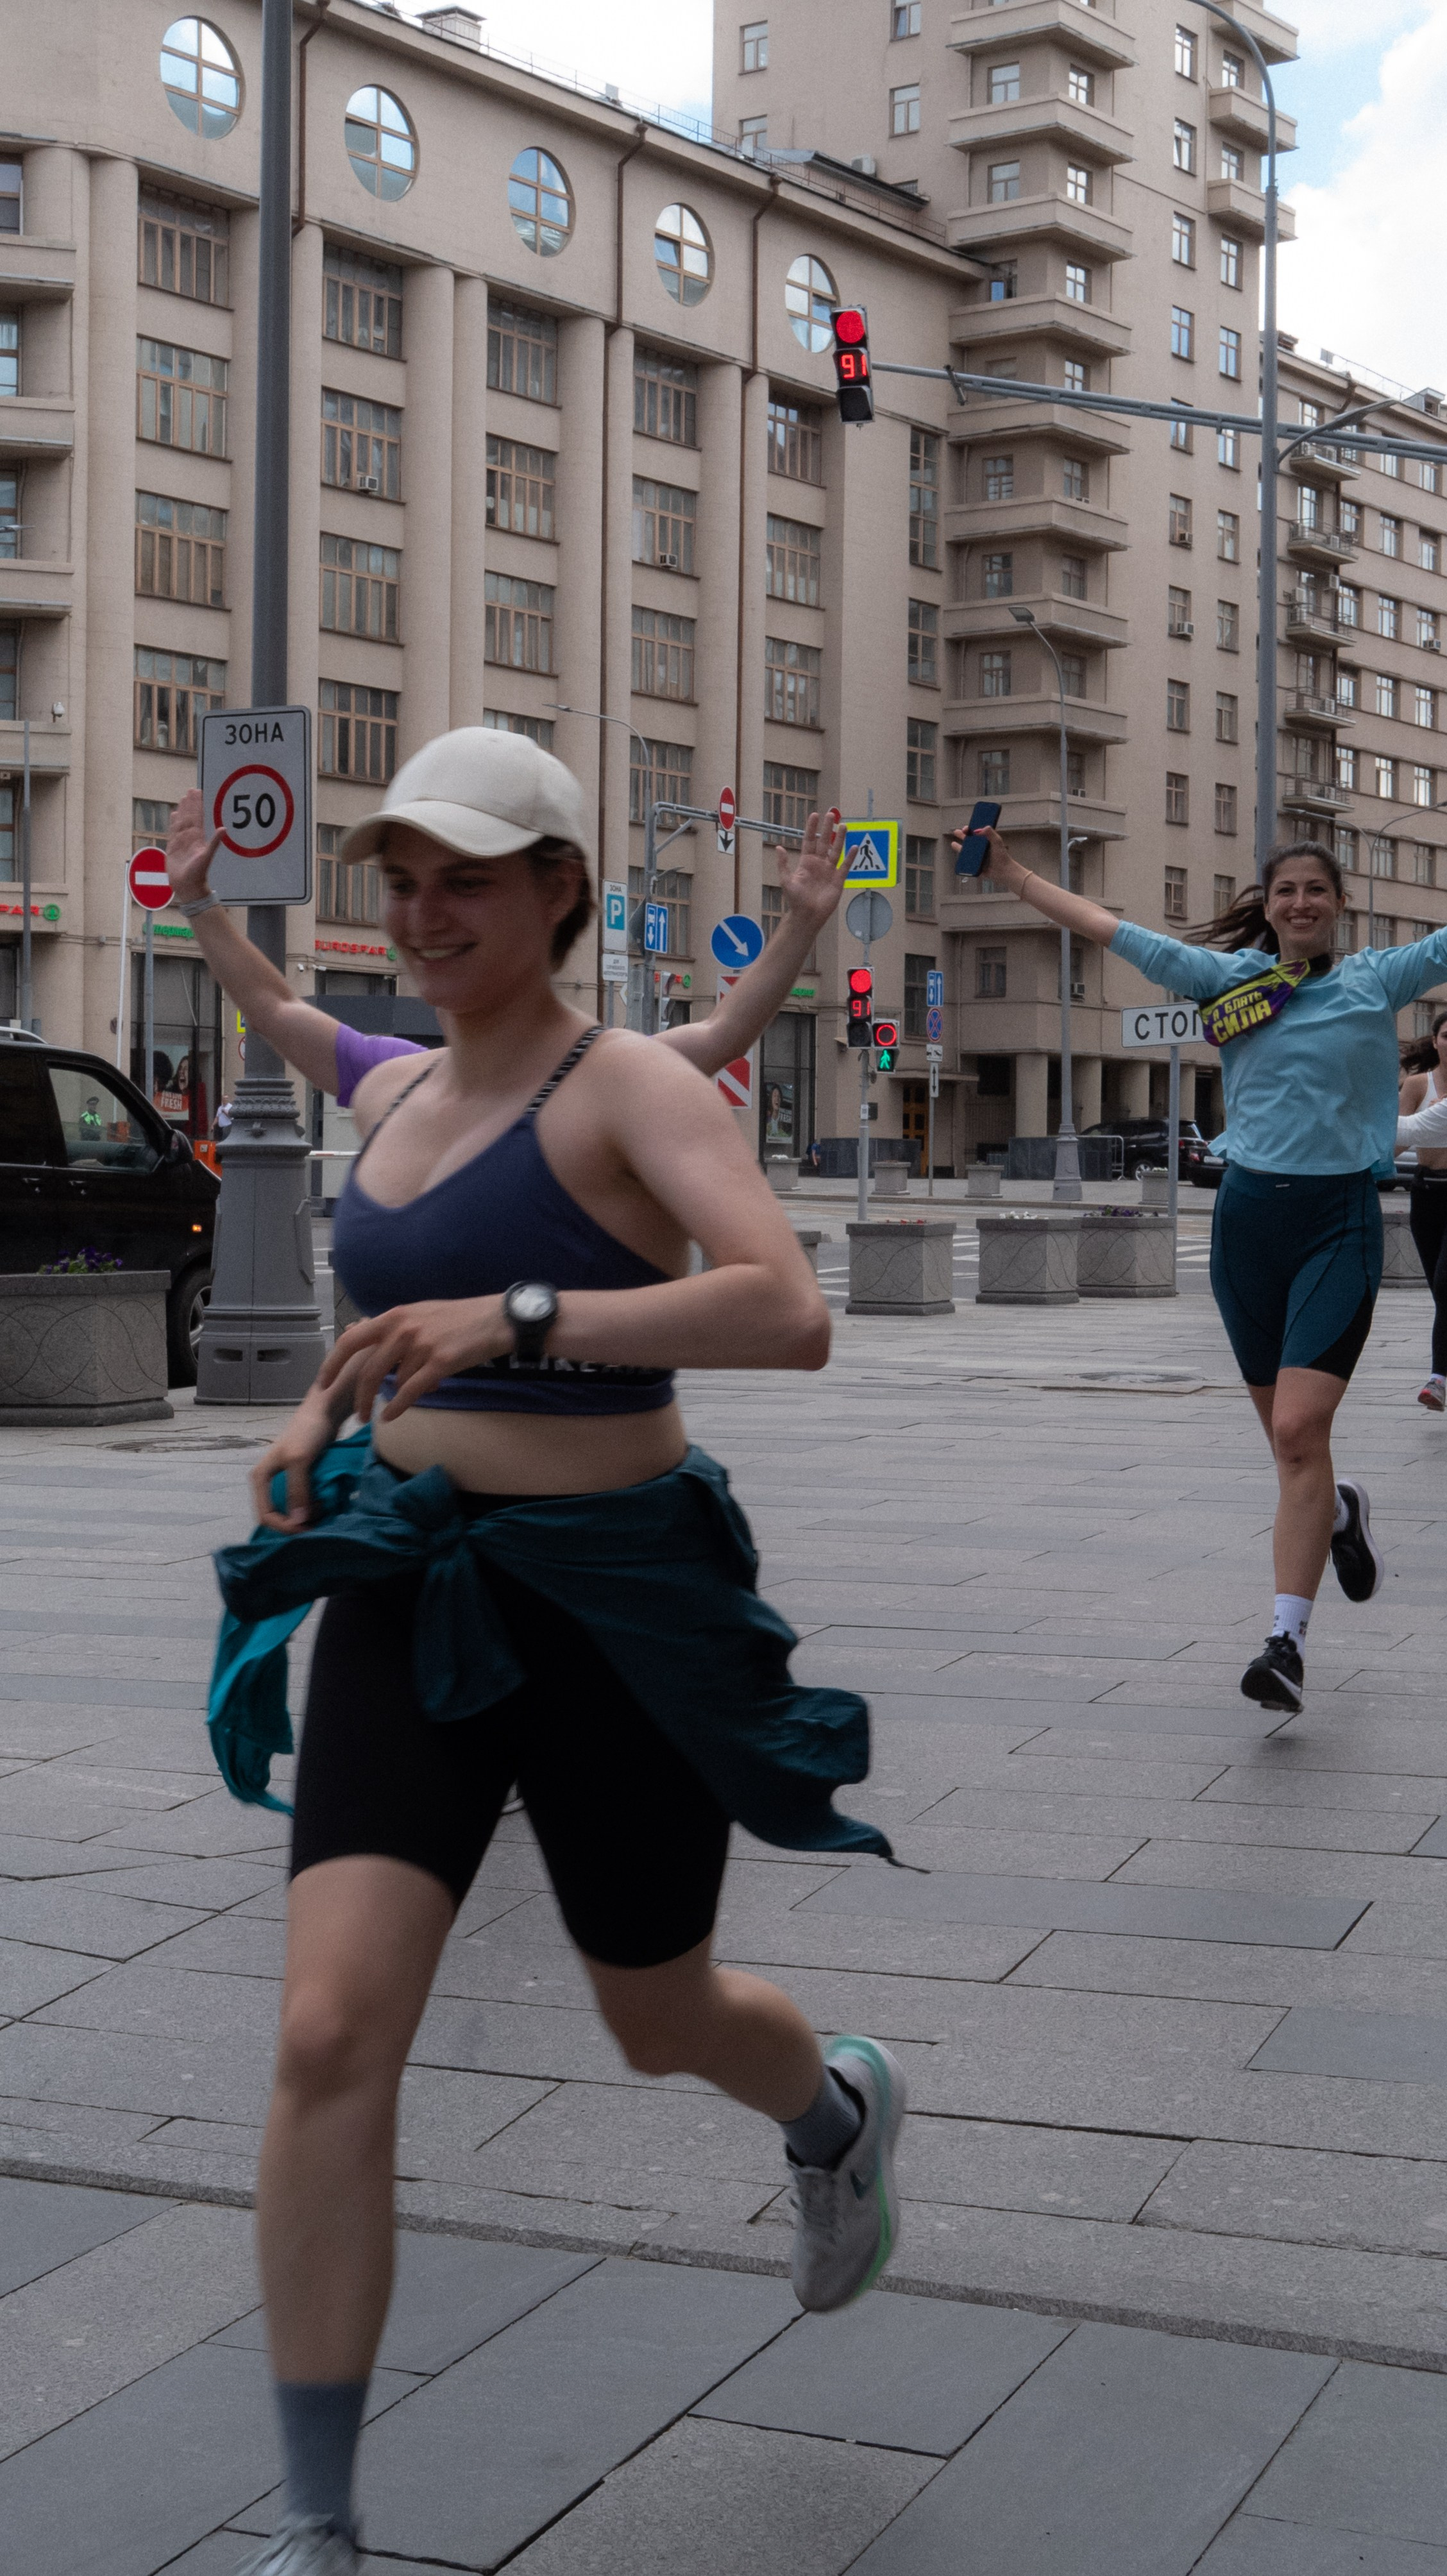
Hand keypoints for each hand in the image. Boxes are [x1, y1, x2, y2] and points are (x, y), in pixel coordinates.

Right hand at [166, 786, 222, 904]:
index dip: (198, 805)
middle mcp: (191, 838)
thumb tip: (224, 828)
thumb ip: (215, 842)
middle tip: (191, 790)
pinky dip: (174, 823)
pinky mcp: (173, 847)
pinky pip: (173, 831)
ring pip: (182, 822)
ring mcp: (182, 842)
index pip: (198, 817)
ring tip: (183, 798)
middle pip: (190, 817)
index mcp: (199, 839)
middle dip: (191, 804)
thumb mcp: (207, 856)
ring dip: (183, 810)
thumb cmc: (198, 874)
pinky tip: (174, 814)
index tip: (198, 793)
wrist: (188, 886)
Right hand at [248, 1406, 337, 1532]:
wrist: (324, 1413)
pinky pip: (303, 1503)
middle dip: (297, 1523)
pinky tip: (326, 1503)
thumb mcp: (300, 1460)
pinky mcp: (300, 1480)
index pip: (266, 1516)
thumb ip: (297, 1490)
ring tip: (324, 1507)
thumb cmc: (307, 1432)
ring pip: (293, 1511)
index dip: (285, 1527)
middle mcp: (268, 1483)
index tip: (307, 1529)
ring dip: (308, 1516)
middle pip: (279, 1516)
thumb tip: (298, 1522)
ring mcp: (284, 1482)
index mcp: (260, 1479)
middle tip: (319, 1519)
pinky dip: (314, 1508)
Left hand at [318, 1297, 512, 1421]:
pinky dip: (398, 1407)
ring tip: (393, 1408)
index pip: (352, 1340)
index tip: (324, 1382)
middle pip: (368, 1370)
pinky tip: (390, 1416)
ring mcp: (421, 1345)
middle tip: (356, 1415)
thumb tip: (380, 1359)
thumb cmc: (460, 1319)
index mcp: (395, 1316)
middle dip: (359, 1396)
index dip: (333, 1363)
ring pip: (394, 1383)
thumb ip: (397, 1332)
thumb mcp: (421, 1316)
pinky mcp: (439, 1363)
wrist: (496, 1319)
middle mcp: (403, 1329)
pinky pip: (410, 1391)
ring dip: (393, 1399)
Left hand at [775, 808, 845, 932]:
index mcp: (806, 862)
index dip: (812, 828)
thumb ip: (783, 864)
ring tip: (844, 825)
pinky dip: (850, 857)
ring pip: (836, 850)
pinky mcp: (838, 880)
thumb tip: (778, 847)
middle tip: (832, 814)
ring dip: (840, 838)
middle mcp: (818, 863)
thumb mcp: (786, 881)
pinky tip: (854, 847)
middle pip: (824, 841)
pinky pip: (846, 866)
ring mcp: (829, 870)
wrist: (807, 915)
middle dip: (828, 828)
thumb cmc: (795, 900)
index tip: (815, 815)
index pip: (810, 840)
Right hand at [948, 823, 1019, 887]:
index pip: (976, 833)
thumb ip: (990, 833)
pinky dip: (961, 860)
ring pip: (966, 851)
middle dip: (962, 836)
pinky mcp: (975, 866)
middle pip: (969, 841)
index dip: (970, 830)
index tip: (966, 828)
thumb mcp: (997, 842)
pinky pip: (966, 862)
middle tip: (956, 831)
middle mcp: (980, 849)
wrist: (1003, 872)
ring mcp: (977, 857)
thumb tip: (978, 830)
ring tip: (953, 844)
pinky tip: (958, 857)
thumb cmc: (1002, 856)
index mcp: (985, 841)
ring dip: (959, 847)